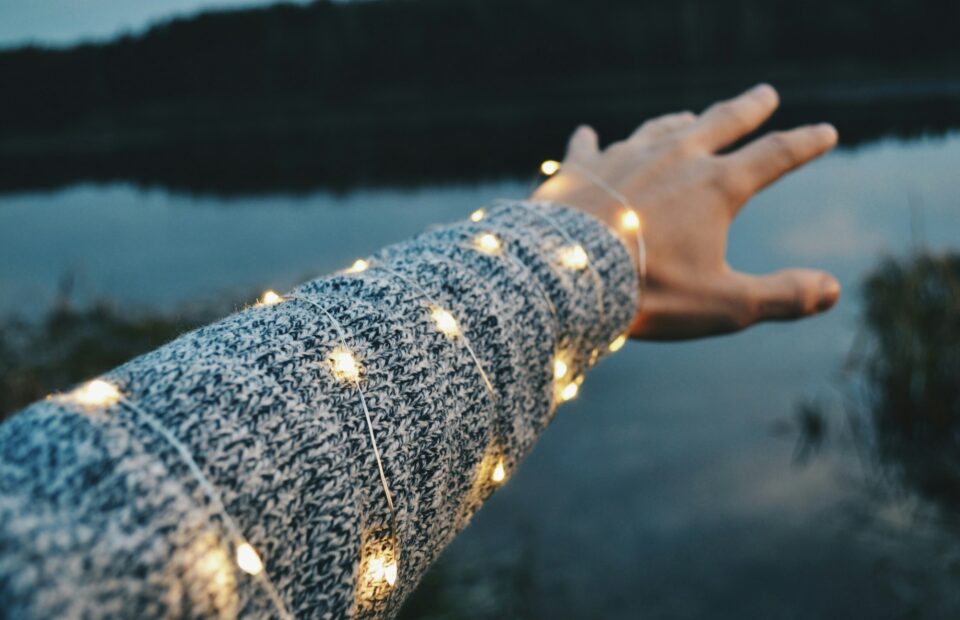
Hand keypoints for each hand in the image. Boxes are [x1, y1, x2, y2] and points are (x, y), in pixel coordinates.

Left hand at [531, 84, 840, 339]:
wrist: (566, 275)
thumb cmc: (648, 292)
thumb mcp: (725, 304)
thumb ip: (782, 295)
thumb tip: (834, 290)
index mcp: (716, 186)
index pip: (775, 156)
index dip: (805, 144)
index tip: (825, 132)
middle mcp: (674, 158)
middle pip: (721, 122)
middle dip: (749, 108)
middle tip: (765, 94)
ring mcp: (624, 157)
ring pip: (660, 128)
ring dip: (680, 121)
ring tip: (690, 116)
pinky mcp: (579, 169)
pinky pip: (587, 147)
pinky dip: (591, 141)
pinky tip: (587, 132)